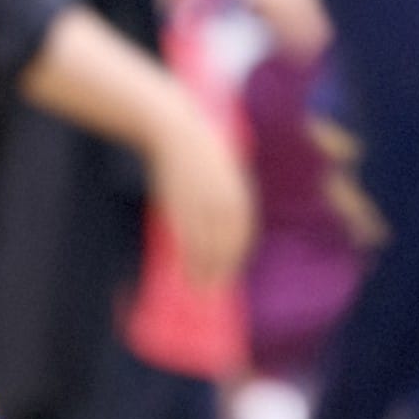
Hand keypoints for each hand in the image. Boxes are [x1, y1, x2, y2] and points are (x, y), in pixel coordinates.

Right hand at [146, 92, 255, 286]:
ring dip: (206, 271)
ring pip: (207, 246)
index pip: (243, 232)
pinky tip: (188, 271)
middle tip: (217, 288)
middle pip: (228, 244)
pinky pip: (188, 239)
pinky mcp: (179, 204)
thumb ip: (229, 196)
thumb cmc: (198, 148)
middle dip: (224, 269)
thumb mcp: (223, 170)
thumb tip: (231, 221)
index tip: (232, 270)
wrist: (175, 129)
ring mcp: (201, 203)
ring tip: (201, 289)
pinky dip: (190, 259)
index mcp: (238, 192)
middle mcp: (224, 201)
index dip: (238, 254)